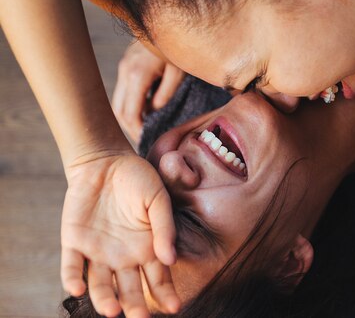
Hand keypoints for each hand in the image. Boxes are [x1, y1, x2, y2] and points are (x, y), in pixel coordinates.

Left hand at [61, 151, 179, 316]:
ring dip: (105, 299)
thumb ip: (164, 227)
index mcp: (147, 248)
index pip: (159, 279)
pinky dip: (73, 279)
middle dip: (135, 306)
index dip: (167, 294)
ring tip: (111, 309)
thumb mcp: (158, 198)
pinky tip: (78, 289)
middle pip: (130, 290)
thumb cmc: (138, 179)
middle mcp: (124, 257)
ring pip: (101, 284)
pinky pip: (72, 266)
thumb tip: (170, 258)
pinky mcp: (74, 243)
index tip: (174, 306)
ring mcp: (98, 252)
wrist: (105, 161)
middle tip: (139, 317)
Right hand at [112, 42, 184, 141]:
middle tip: (144, 141)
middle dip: (129, 129)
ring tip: (143, 131)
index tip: (147, 142)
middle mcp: (124, 72)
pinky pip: (122, 93)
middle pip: (117, 111)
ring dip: (128, 118)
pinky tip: (143, 114)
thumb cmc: (179, 46)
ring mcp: (122, 68)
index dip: (137, 131)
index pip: (129, 114)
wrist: (170, 18)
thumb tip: (154, 114)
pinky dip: (129, 106)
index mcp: (137, 75)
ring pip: (116, 103)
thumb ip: (165, 95)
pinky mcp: (126, 66)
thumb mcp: (178, 72)